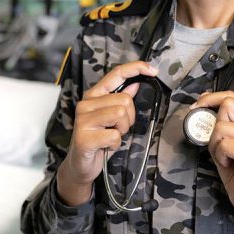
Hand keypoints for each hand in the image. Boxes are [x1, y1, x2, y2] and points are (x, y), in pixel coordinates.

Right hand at [56, 61, 158, 205]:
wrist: (80, 165)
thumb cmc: (97, 139)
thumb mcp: (110, 117)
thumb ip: (120, 99)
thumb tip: (136, 83)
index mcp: (93, 95)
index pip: (116, 73)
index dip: (136, 68)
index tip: (153, 70)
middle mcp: (86, 104)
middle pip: (125, 99)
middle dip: (129, 118)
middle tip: (117, 129)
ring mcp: (83, 120)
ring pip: (121, 114)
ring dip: (122, 130)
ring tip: (111, 136)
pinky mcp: (84, 138)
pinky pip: (114, 135)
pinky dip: (115, 144)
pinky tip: (106, 146)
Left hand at [193, 91, 233, 229]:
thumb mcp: (225, 141)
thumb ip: (218, 122)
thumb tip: (203, 99)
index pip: (231, 96)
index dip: (210, 99)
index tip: (196, 108)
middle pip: (227, 106)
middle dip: (213, 126)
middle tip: (218, 146)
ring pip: (222, 127)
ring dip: (215, 145)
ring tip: (225, 157)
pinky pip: (225, 144)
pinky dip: (220, 155)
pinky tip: (228, 163)